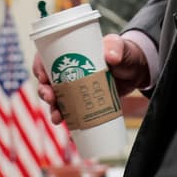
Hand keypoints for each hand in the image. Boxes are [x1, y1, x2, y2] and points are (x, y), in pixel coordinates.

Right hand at [34, 34, 148, 124]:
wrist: (136, 71)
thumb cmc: (124, 53)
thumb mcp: (119, 46)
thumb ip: (116, 46)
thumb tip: (111, 57)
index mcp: (70, 53)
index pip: (46, 57)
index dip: (39, 67)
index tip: (42, 76)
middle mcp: (69, 71)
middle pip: (48, 81)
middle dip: (44, 92)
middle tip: (50, 98)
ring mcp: (76, 88)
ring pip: (57, 100)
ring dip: (53, 109)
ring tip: (57, 118)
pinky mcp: (85, 102)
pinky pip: (72, 113)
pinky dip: (69, 122)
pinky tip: (70, 131)